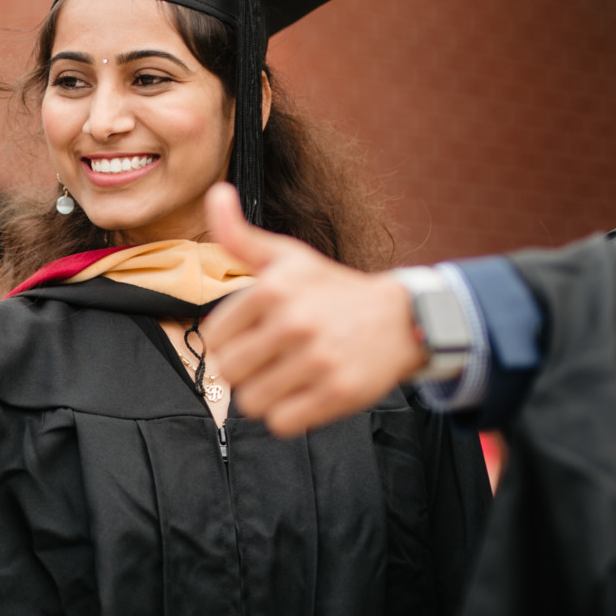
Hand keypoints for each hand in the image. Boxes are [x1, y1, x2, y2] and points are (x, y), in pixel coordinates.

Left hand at [200, 184, 425, 435]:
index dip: (230, 341)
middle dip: (246, 371)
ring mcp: (318, 359)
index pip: (215, 339)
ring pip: (251, 403)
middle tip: (272, 359)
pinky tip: (305, 394)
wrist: (401, 318)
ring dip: (266, 396)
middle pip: (229, 373)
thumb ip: (239, 234)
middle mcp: (294, 322)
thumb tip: (216, 192)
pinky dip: (289, 415)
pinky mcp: (338, 393)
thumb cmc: (331, 289)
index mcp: (272, 289)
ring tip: (289, 376)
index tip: (255, 334)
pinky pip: (282, 424)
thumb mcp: (287, 256)